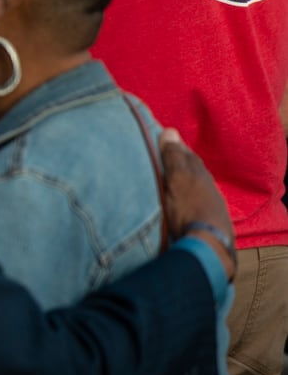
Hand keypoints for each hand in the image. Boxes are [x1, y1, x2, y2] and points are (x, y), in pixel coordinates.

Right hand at [159, 128, 235, 279]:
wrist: (209, 243)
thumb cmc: (186, 209)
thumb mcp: (175, 181)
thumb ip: (172, 158)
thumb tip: (170, 131)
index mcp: (196, 173)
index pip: (185, 154)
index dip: (174, 146)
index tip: (163, 138)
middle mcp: (206, 184)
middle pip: (193, 167)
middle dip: (182, 159)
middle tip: (168, 153)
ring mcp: (211, 201)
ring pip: (197, 182)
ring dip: (186, 176)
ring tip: (175, 175)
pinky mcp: (210, 217)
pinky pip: (199, 197)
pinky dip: (190, 192)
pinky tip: (186, 197)